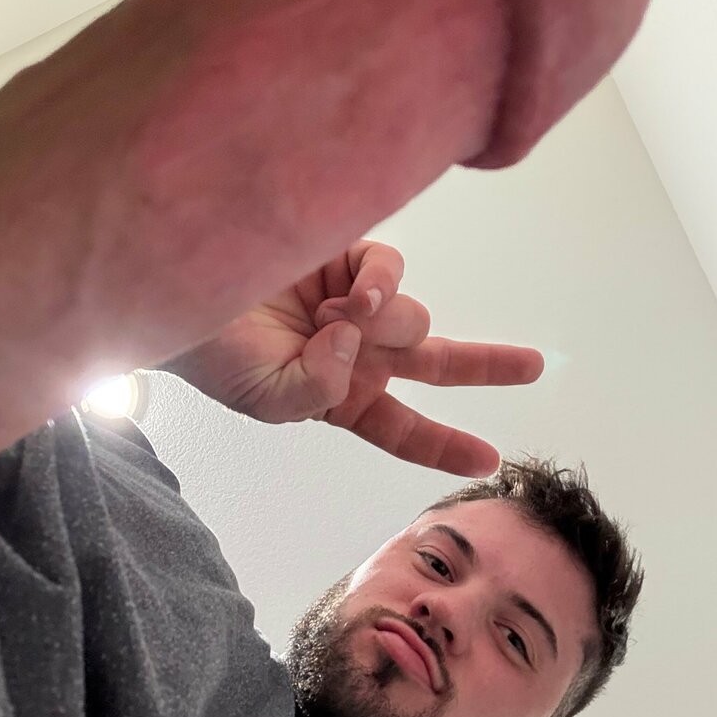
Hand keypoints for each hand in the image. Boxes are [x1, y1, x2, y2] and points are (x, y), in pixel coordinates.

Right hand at [167, 241, 542, 475]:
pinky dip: (380, 285)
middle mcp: (359, 352)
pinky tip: (351, 293)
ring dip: (383, 327)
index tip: (488, 459)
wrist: (182, 295)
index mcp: (344, 398)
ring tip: (332, 319)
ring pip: (415, 319)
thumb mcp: (268, 400)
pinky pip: (392, 271)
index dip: (445, 445)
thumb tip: (358, 341)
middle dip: (486, 364)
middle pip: (438, 362)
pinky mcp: (347, 257)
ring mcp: (356, 304)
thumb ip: (319, 391)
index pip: (404, 427)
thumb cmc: (216, 356)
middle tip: (534, 365)